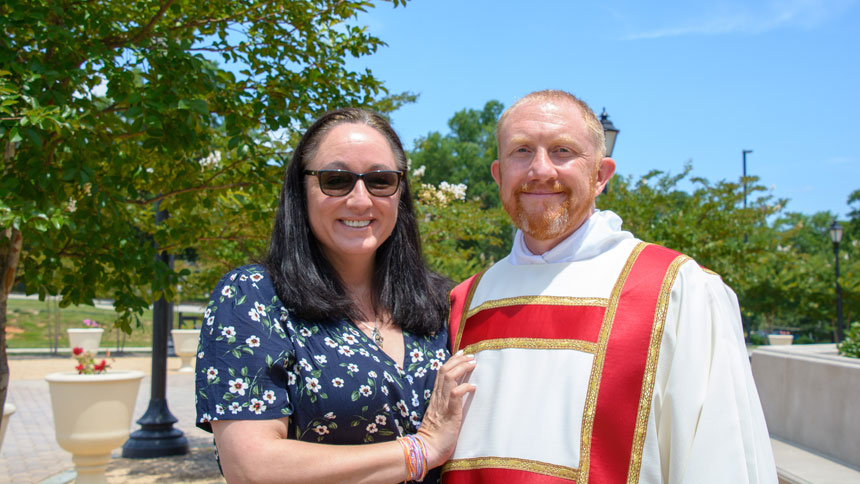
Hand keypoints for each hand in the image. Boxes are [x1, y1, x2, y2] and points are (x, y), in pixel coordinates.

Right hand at [416, 350, 476, 467]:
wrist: (427, 450)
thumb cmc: (435, 436)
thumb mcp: (440, 415)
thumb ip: (445, 404)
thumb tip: (456, 395)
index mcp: (435, 398)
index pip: (441, 373)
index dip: (452, 361)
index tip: (462, 353)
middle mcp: (437, 398)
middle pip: (444, 371)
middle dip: (458, 360)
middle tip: (471, 356)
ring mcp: (442, 405)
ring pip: (449, 378)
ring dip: (462, 368)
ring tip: (473, 364)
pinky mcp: (449, 413)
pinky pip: (455, 395)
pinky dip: (464, 387)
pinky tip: (473, 386)